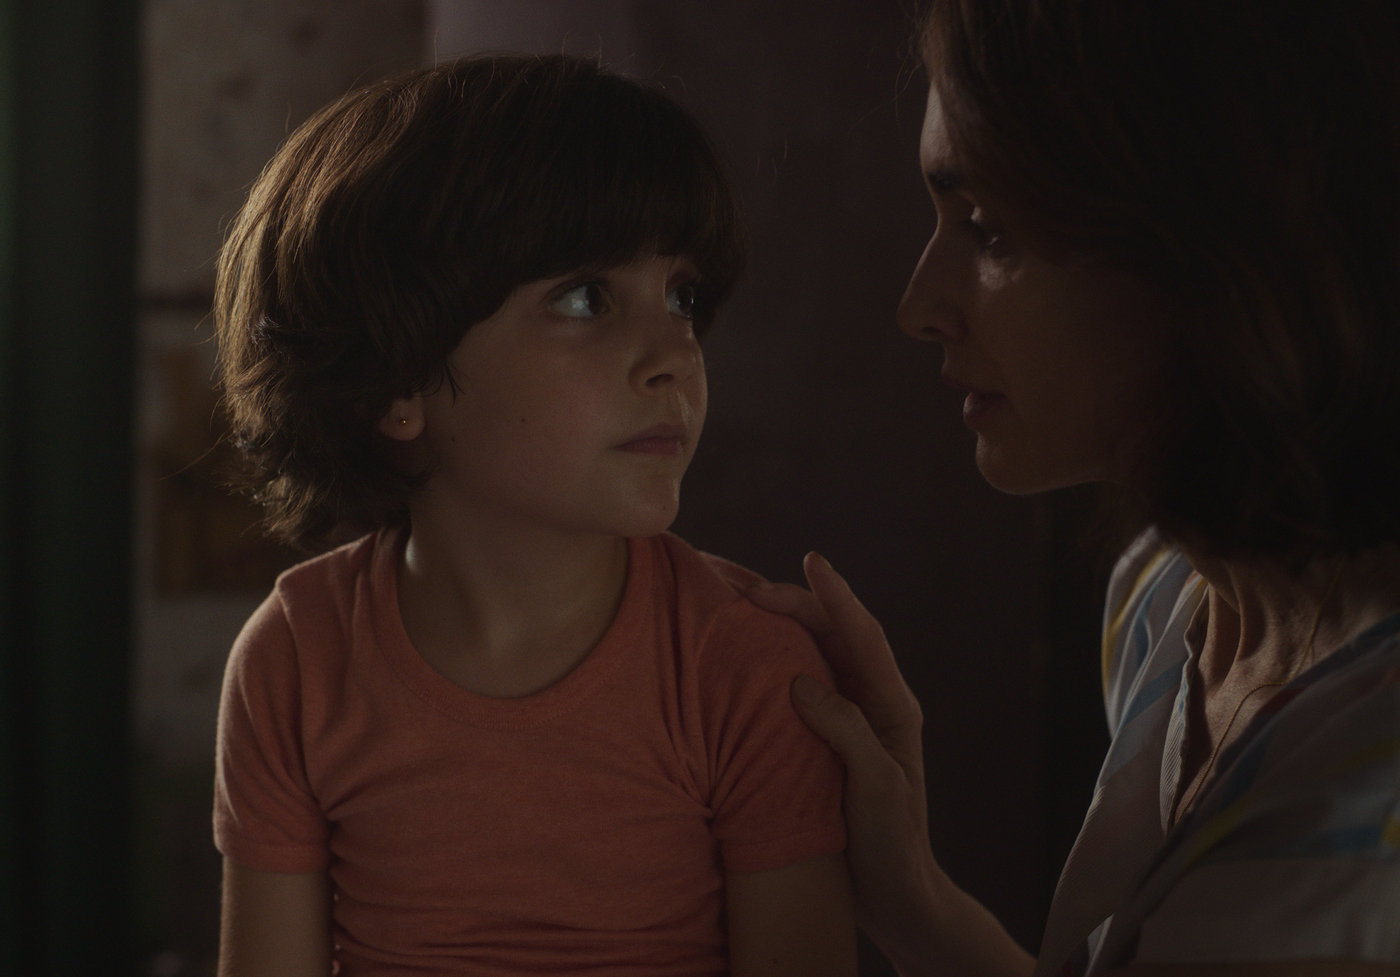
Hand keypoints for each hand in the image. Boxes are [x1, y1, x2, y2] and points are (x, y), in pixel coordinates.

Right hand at [747, 553, 936, 959]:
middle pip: (829, 635)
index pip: (863, 637)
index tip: (813, 562)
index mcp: (892, 706)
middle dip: (790, 601)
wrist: (893, 896)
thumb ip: (845, 731)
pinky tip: (736, 653)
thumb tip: (801, 683)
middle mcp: (870, 702)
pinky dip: (767, 662)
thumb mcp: (874, 788)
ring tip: (733, 597)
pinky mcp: (821, 738)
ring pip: (808, 655)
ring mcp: (845, 718)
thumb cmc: (891, 846)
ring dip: (774, 625)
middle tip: (741, 581)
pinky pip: (792, 687)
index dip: (837, 597)